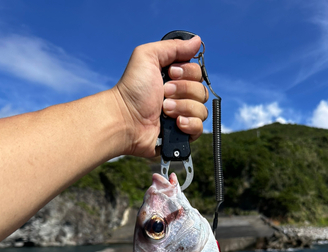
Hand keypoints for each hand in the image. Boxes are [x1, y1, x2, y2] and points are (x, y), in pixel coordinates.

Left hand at [113, 36, 208, 157]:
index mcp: (175, 79)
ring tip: (164, 110)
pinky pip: (199, 128)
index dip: (186, 73)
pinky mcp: (182, 134)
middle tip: (163, 93)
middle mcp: (180, 97)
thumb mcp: (148, 56)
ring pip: (202, 110)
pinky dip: (188, 124)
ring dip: (182, 107)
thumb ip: (173, 47)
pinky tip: (175, 123)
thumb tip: (197, 41)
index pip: (198, 73)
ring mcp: (182, 116)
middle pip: (202, 91)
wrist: (125, 119)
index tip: (169, 74)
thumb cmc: (133, 89)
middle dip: (182, 91)